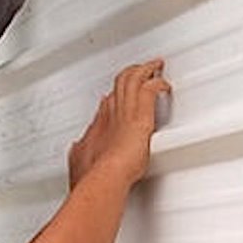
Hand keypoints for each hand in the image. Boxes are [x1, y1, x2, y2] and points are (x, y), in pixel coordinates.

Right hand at [68, 60, 169, 188]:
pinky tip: (165, 85)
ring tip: (155, 67)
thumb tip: (77, 146)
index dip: (115, 95)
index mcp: (100, 123)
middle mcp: (111, 112)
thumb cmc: (93, 173)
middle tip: (142, 70)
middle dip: (131, 73)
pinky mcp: (140, 115)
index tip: (119, 93)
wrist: (104, 175)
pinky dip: (158, 83)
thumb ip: (81, 150)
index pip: (109, 101)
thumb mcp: (79, 158)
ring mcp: (126, 111)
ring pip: (133, 78)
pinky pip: (151, 88)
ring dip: (145, 70)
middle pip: (120, 83)